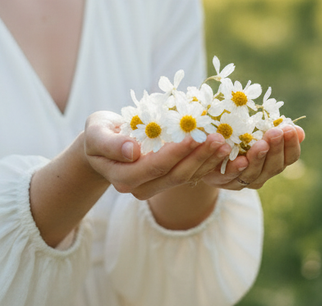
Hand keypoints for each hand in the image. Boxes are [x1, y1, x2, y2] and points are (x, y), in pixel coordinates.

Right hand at [83, 111, 234, 199]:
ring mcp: (155, 186)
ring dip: (208, 161)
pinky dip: (206, 162)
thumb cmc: (98, 134)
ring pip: (186, 177)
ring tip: (225, 143)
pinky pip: (190, 173)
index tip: (195, 135)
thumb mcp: (96, 134)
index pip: (155, 166)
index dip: (176, 152)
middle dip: (199, 157)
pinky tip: (221, 149)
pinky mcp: (166, 180)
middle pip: (175, 175)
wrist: (101, 145)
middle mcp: (140, 188)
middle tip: (219, 138)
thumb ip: (111, 144)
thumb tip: (132, 151)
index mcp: (123, 177)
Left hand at [201, 124, 304, 190]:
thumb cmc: (236, 138)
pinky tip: (240, 159)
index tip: (290, 128)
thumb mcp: (255, 132)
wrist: (206, 155)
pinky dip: (235, 168)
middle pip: (274, 167)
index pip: (289, 158)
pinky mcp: (221, 181)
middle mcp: (260, 175)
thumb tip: (298, 130)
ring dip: (258, 159)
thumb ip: (274, 131)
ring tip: (261, 144)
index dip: (292, 145)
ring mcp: (241, 181)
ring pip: (253, 174)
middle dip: (276, 149)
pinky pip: (229, 176)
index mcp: (272, 162)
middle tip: (275, 133)